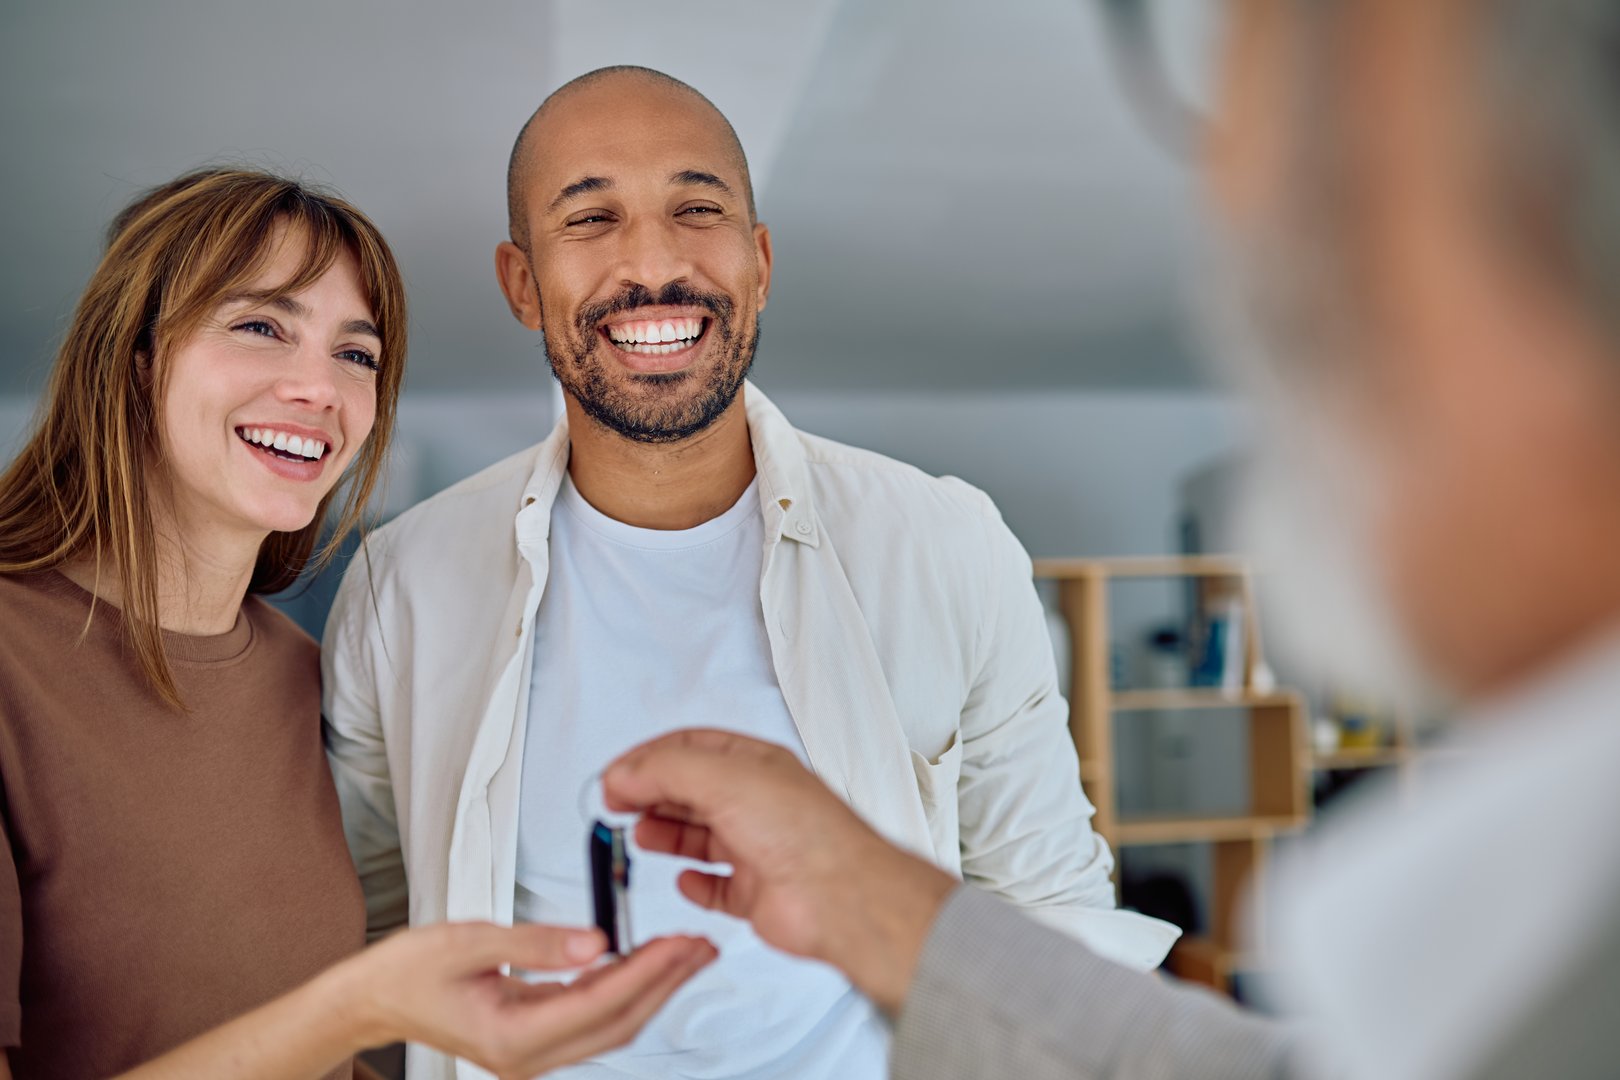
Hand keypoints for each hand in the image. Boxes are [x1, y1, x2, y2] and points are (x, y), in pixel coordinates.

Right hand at [338, 922, 714, 1078]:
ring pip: (611, 1024)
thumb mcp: (469, 941)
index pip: (598, 1004)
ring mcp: (532, 1051)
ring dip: (651, 988)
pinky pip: (592, 1017)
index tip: (678, 944)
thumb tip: (597, 939)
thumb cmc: (407, 971)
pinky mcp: (534, 1037)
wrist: (372, 998)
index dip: (645, 973)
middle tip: (701, 946)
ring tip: (685, 952)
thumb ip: (537, 942)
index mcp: (511, 1038)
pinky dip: (623, 989)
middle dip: (665, 984)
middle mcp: (527, 1055)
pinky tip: (642, 962)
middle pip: (617, 1023)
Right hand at [602, 729, 955, 1014]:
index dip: (649, 759)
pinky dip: (697, 884)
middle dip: (650, 795)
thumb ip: (667, 770)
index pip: (691, 748)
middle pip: (690, 791)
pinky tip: (684, 879)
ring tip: (639, 836)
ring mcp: (758, 848)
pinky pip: (719, 887)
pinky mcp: (758, 892)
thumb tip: (624, 772)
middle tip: (616, 806)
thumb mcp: (724, 778)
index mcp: (754, 765)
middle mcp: (757, 803)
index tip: (616, 777)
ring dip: (666, 835)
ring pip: (700, 837)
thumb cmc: (804, 832)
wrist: (840, 896)